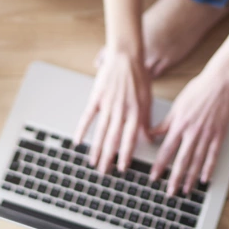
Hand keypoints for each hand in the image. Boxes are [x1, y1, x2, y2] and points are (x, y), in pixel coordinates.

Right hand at [73, 49, 151, 174]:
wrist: (126, 56)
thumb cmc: (139, 76)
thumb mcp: (147, 99)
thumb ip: (146, 120)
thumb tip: (150, 138)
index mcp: (135, 112)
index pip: (130, 139)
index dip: (125, 155)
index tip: (122, 169)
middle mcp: (121, 111)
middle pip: (113, 139)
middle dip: (108, 158)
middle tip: (104, 172)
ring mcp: (107, 105)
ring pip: (100, 132)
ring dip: (96, 149)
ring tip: (92, 162)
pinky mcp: (96, 98)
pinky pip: (87, 117)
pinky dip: (81, 130)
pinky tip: (77, 141)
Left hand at [150, 69, 228, 196]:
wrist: (220, 82)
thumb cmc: (197, 90)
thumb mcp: (176, 105)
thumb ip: (165, 123)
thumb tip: (151, 134)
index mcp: (179, 124)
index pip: (166, 149)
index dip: (159, 165)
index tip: (154, 177)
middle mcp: (192, 131)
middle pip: (181, 160)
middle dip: (175, 178)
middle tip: (170, 192)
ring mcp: (207, 134)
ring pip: (197, 161)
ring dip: (191, 178)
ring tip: (186, 190)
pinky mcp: (219, 134)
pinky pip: (213, 155)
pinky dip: (209, 168)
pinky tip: (205, 179)